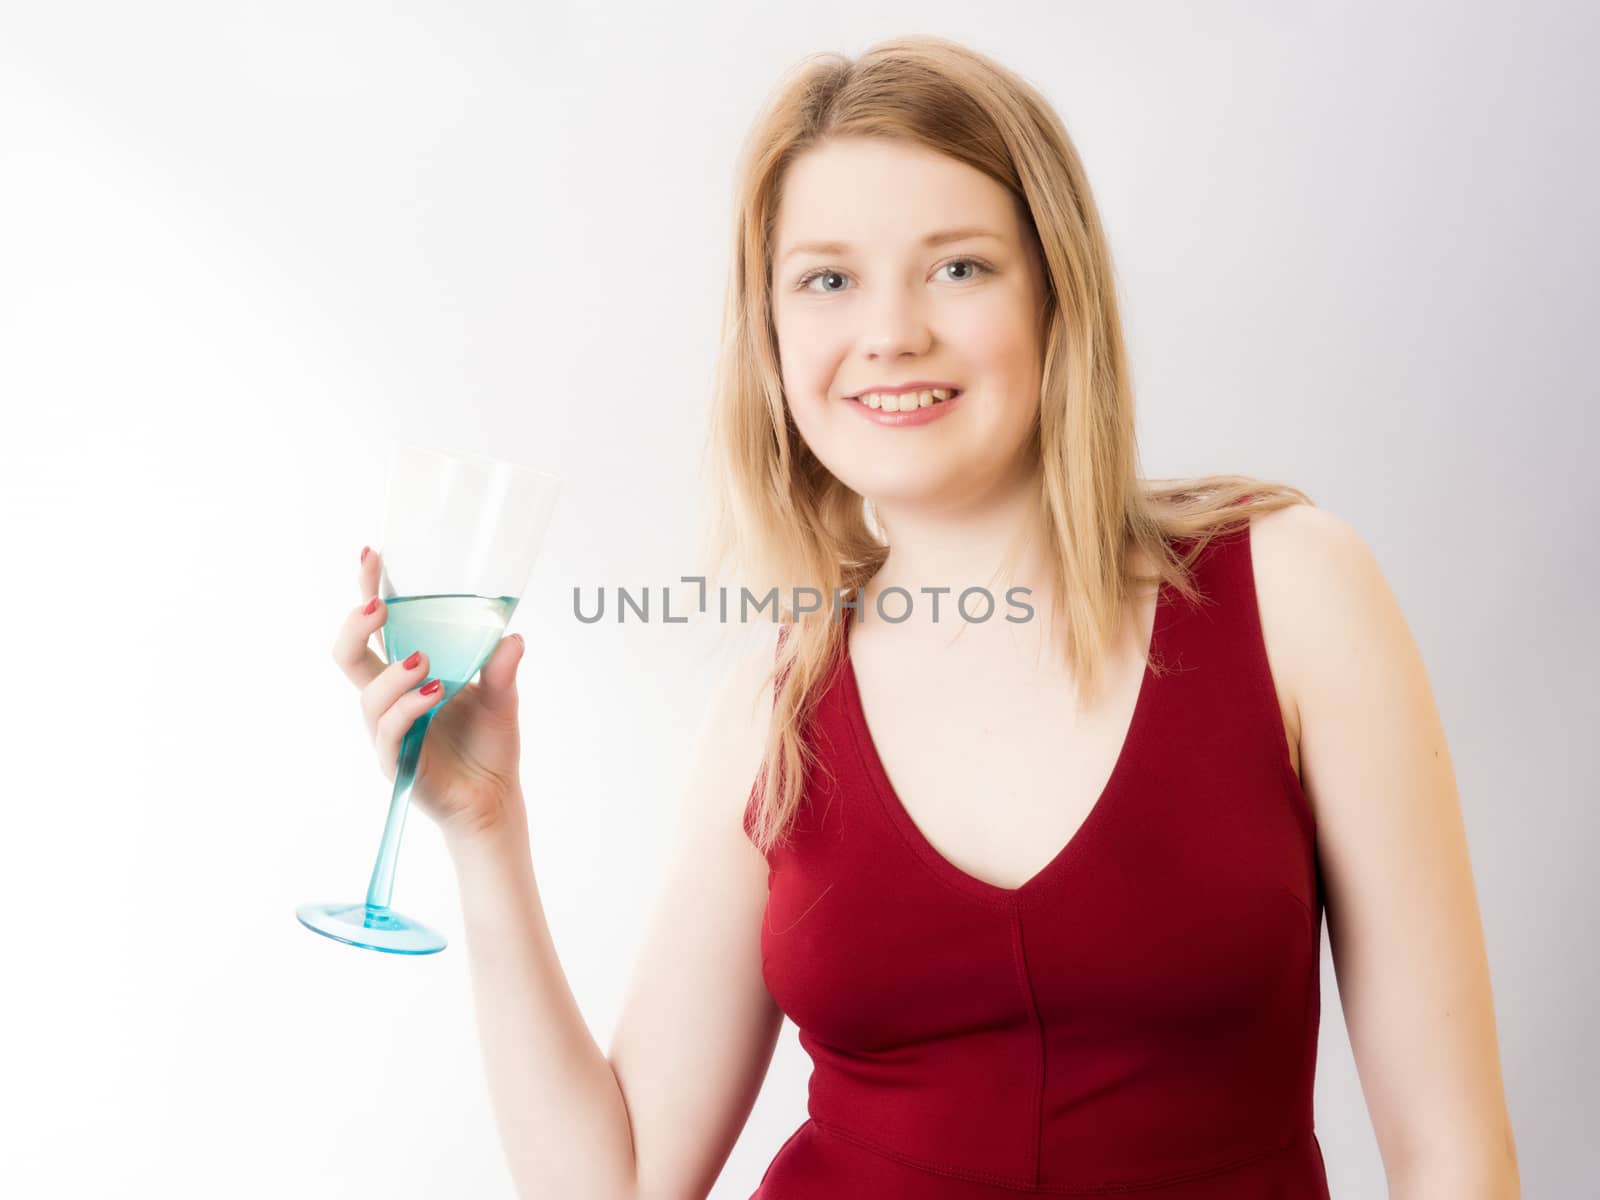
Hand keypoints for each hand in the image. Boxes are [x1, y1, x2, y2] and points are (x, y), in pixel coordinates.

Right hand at [332, 547, 528, 845]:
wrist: (494, 800)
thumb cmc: (488, 746)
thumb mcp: (501, 698)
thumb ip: (500, 667)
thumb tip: (512, 636)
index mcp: (407, 677)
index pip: (377, 631)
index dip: (367, 593)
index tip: (371, 556)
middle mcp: (389, 701)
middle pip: (348, 657)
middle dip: (356, 625)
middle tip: (381, 607)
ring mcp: (389, 733)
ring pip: (369, 695)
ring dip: (395, 672)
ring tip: (427, 664)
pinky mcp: (398, 762)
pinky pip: (390, 731)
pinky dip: (408, 707)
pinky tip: (434, 692)